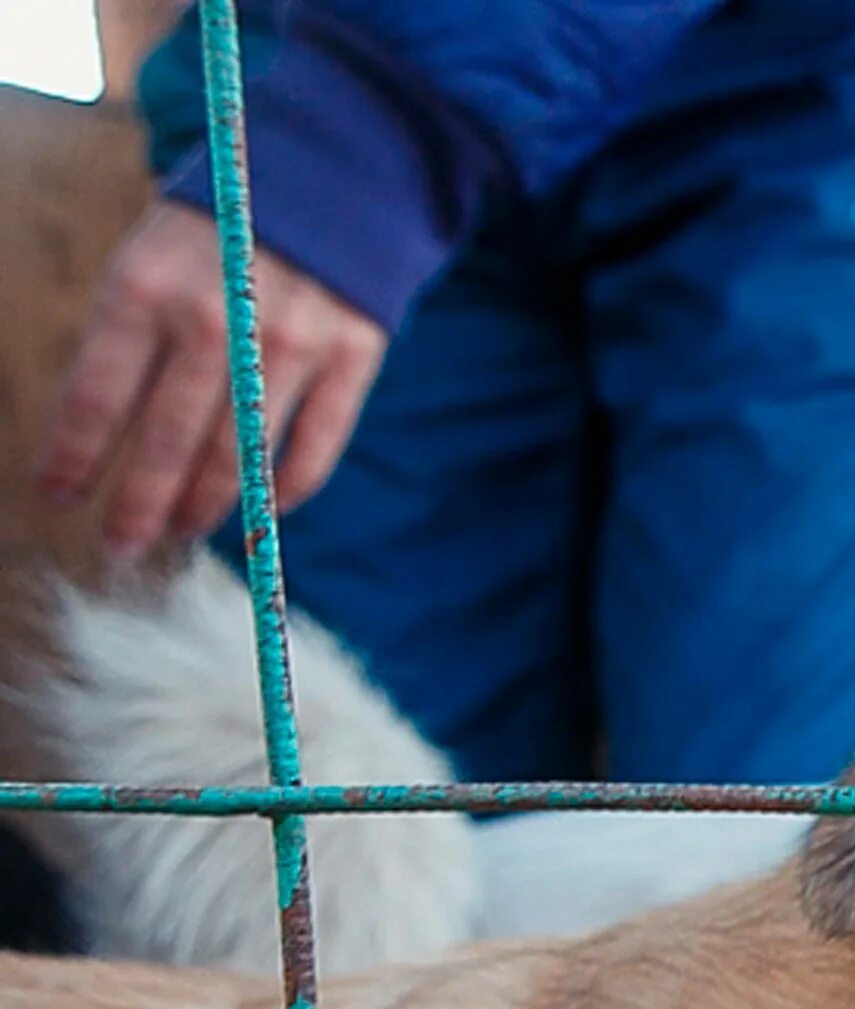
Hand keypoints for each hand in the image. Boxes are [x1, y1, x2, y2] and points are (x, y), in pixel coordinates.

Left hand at [35, 202, 385, 557]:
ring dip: (204, 506)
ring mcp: (290, 341)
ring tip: (179, 530)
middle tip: (120, 542)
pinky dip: (289, 488)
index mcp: (145, 286)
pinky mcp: (352, 356)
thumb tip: (106, 439)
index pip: (97, 396)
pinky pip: (317, 447)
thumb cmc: (221, 232)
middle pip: (167, 441)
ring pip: (241, 455)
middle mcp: (214, 317)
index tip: (57, 496)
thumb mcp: (152, 258)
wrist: (333, 177)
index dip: (73, 456)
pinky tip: (265, 508)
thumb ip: (131, 337)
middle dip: (137, 502)